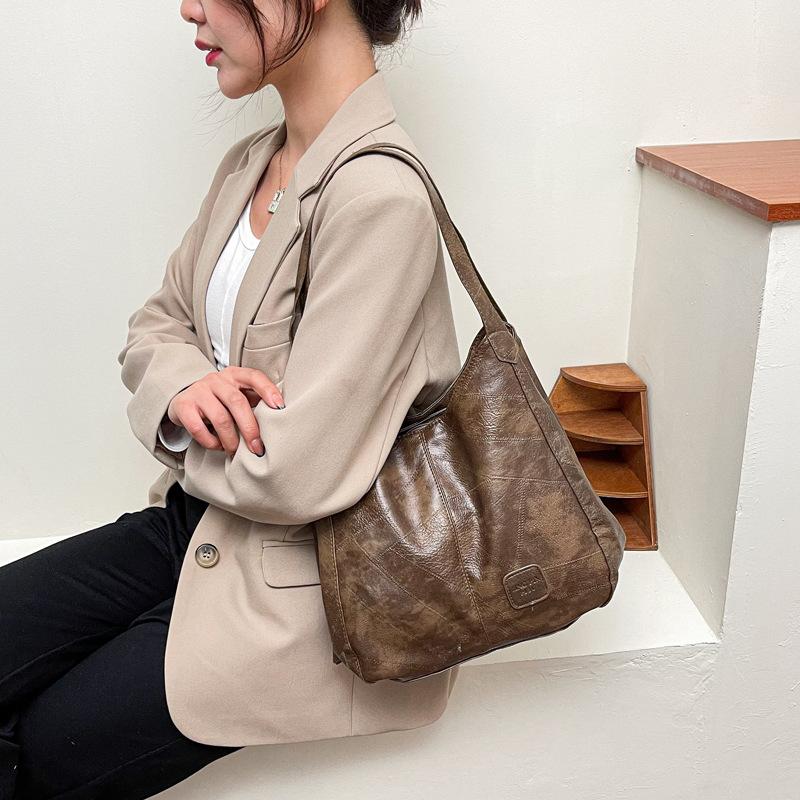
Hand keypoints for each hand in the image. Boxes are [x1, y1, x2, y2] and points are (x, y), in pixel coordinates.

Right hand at [166, 367, 283, 456]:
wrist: (185, 400)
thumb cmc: (219, 402)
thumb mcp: (237, 396)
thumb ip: (254, 403)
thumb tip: (278, 424)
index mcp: (234, 375)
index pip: (254, 377)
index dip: (268, 390)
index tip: (280, 408)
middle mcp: (216, 380)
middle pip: (237, 402)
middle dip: (250, 428)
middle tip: (257, 448)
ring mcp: (199, 391)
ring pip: (220, 418)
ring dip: (231, 440)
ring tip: (235, 451)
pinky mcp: (183, 406)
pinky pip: (199, 428)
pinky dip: (211, 442)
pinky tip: (218, 446)